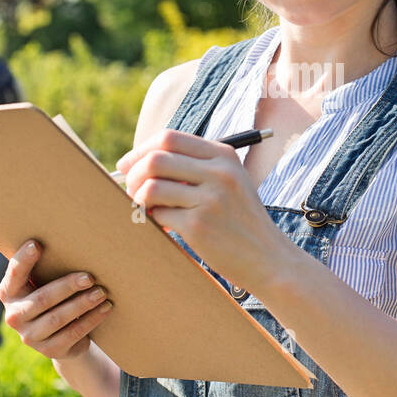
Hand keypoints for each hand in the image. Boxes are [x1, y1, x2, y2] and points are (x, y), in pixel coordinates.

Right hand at [0, 240, 112, 361]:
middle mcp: (14, 316)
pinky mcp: (49, 350)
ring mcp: (30, 336)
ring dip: (83, 304)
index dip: (24, 260)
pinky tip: (105, 308)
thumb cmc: (53, 297)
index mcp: (9, 293)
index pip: (14, 274)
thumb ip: (46, 267)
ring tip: (102, 292)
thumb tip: (71, 239)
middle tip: (90, 277)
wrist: (61, 337)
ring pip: (59, 318)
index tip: (37, 244)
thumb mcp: (44, 282)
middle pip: (42, 299)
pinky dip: (91, 319)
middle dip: (68, 286)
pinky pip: (73, 333)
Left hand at [115, 128, 287, 294]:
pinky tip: (163, 225)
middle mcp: (219, 172)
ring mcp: (210, 198)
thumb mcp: (230, 182)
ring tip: (145, 209)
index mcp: (224, 156)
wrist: (268, 258)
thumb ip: (196, 167)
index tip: (128, 164)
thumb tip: (141, 161)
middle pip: (156, 159)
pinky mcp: (199, 225)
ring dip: (138, 198)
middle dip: (134, 174)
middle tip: (131, 190)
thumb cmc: (241, 220)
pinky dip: (153, 219)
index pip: (169, 138)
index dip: (141, 149)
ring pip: (152, 187)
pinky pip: (159, 214)